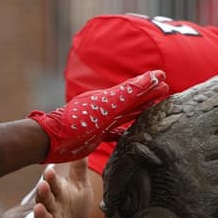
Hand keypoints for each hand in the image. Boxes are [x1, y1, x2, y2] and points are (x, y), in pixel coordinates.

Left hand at [29, 70, 166, 161]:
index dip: (148, 84)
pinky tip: (131, 135)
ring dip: (139, 111)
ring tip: (153, 108)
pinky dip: (125, 132)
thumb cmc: (77, 121)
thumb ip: (128, 93)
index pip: (134, 89)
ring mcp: (101, 122)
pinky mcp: (96, 136)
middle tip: (165, 88)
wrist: (52, 140)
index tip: (163, 77)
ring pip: (125, 115)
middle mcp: (106, 108)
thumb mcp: (106, 105)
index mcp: (109, 98)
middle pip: (132, 100)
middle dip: (148, 95)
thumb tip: (152, 76)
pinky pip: (115, 132)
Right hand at [31, 162, 99, 217]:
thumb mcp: (79, 187)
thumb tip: (82, 145)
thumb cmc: (73, 208)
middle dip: (44, 193)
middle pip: (46, 200)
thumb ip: (79, 169)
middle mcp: (51, 208)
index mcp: (57, 194)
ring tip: (39, 209)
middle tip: (43, 185)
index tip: (50, 171)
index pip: (53, 184)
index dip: (51, 179)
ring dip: (40, 214)